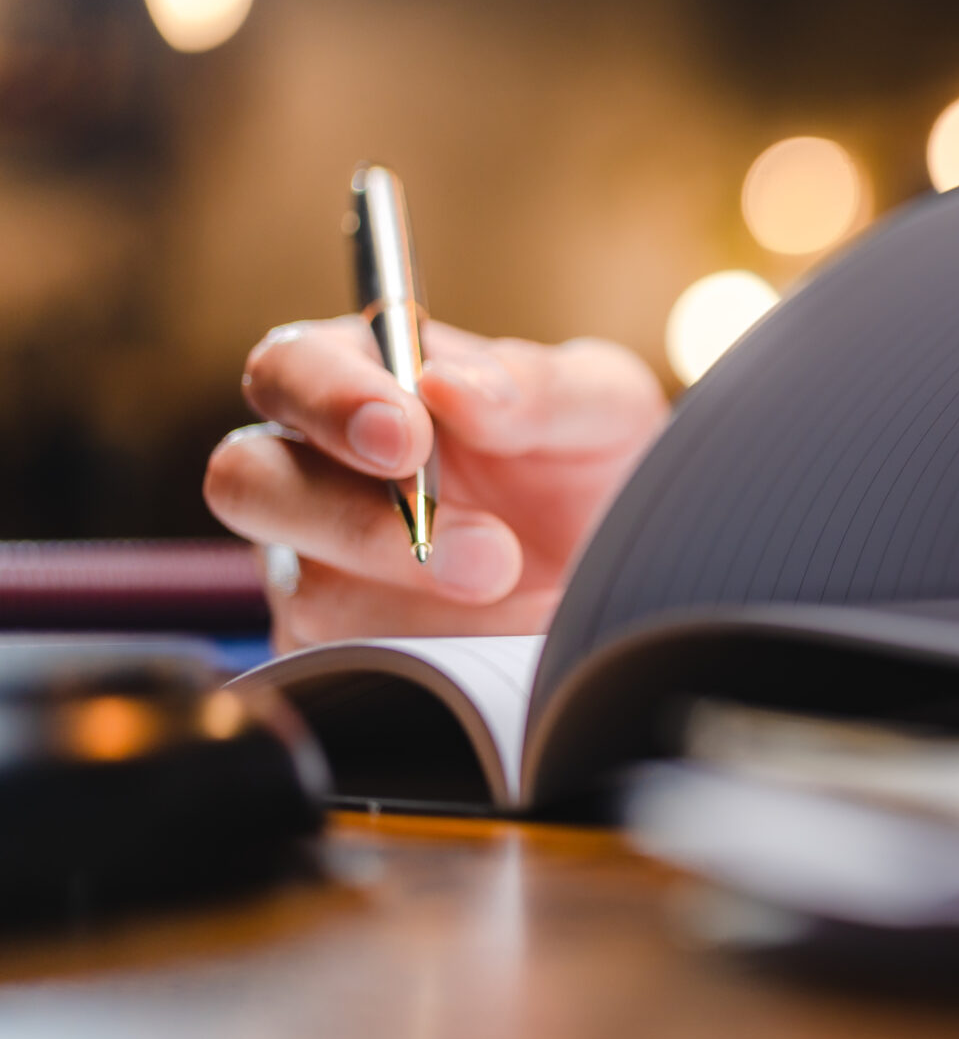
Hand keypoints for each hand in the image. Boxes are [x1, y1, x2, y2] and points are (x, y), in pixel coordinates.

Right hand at [205, 319, 666, 649]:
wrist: (627, 567)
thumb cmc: (594, 463)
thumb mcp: (599, 407)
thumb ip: (532, 387)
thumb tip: (448, 386)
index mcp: (360, 379)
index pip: (290, 367)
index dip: (330, 401)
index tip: (407, 438)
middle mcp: (312, 470)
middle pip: (250, 482)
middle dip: (361, 522)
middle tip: (485, 556)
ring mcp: (315, 568)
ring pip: (309, 592)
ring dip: (428, 607)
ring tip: (530, 604)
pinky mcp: (339, 654)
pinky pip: (350, 670)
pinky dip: (439, 665)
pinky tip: (507, 650)